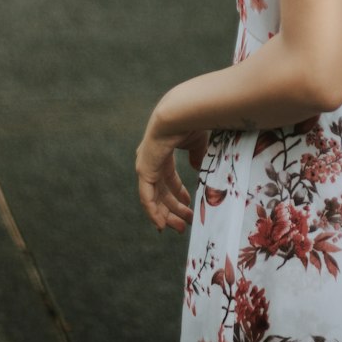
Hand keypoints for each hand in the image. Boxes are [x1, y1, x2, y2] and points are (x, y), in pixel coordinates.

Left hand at [135, 117, 209, 232]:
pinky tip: (160, 224)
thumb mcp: (197, 144)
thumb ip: (197, 157)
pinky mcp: (144, 171)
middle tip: (184, 224)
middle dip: (173, 209)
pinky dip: (153, 212)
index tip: (188, 206)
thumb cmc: (190, 123)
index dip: (178, 194)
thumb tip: (198, 169)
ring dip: (166, 215)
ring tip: (178, 228)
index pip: (168, 180)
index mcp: (163, 154)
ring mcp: (146, 167)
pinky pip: (146, 198)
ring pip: (154, 198)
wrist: (180, 114)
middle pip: (161, 192)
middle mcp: (152, 162)